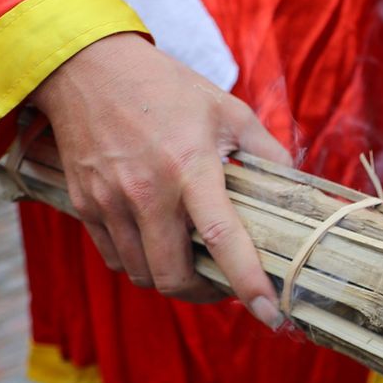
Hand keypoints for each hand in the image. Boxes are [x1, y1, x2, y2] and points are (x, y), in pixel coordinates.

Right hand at [28, 32, 291, 324]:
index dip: (248, 282)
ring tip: (193, 263)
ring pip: (142, 274)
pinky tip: (158, 243)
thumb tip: (298, 187)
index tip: (272, 315)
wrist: (86, 68)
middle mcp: (147, 191)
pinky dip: (139, 262)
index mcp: (191, 167)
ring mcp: (110, 201)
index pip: (221, 237)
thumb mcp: (229, 110)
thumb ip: (267, 151)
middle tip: (225, 285)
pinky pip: (114, 258)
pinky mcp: (85, 204)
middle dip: (204, 293)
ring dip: (171, 279)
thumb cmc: (166, 88)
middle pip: (174, 277)